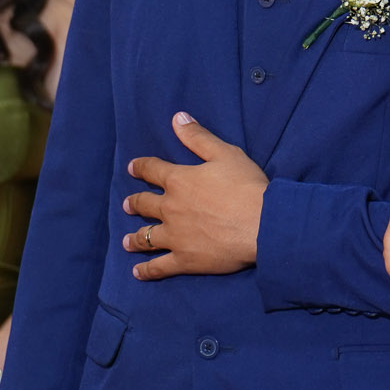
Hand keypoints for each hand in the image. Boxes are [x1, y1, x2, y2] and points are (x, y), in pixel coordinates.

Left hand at [121, 112, 268, 277]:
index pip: (153, 170)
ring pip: (146, 237)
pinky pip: (159, 267)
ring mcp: (175, 236)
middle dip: (135, 204)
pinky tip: (138, 272)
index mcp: (179, 181)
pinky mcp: (184, 260)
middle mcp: (171, 208)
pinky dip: (147, 270)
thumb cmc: (247, 187)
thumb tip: (177, 118)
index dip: (141, 167)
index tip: (133, 168)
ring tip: (127, 241)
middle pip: (145, 205)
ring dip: (135, 239)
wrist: (262, 224)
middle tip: (128, 205)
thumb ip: (198, 137)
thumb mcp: (225, 153)